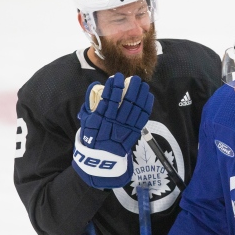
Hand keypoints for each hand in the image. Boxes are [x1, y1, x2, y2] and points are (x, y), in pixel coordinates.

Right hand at [72, 73, 153, 187]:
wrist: (102, 157)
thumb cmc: (93, 136)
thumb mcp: (87, 120)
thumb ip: (90, 103)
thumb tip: (94, 86)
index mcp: (101, 117)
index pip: (109, 98)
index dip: (114, 86)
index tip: (117, 77)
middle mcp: (115, 121)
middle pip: (127, 101)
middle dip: (132, 87)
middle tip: (134, 78)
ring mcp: (126, 127)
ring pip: (136, 107)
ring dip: (141, 94)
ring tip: (142, 84)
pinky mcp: (134, 131)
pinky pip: (143, 117)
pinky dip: (146, 105)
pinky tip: (148, 96)